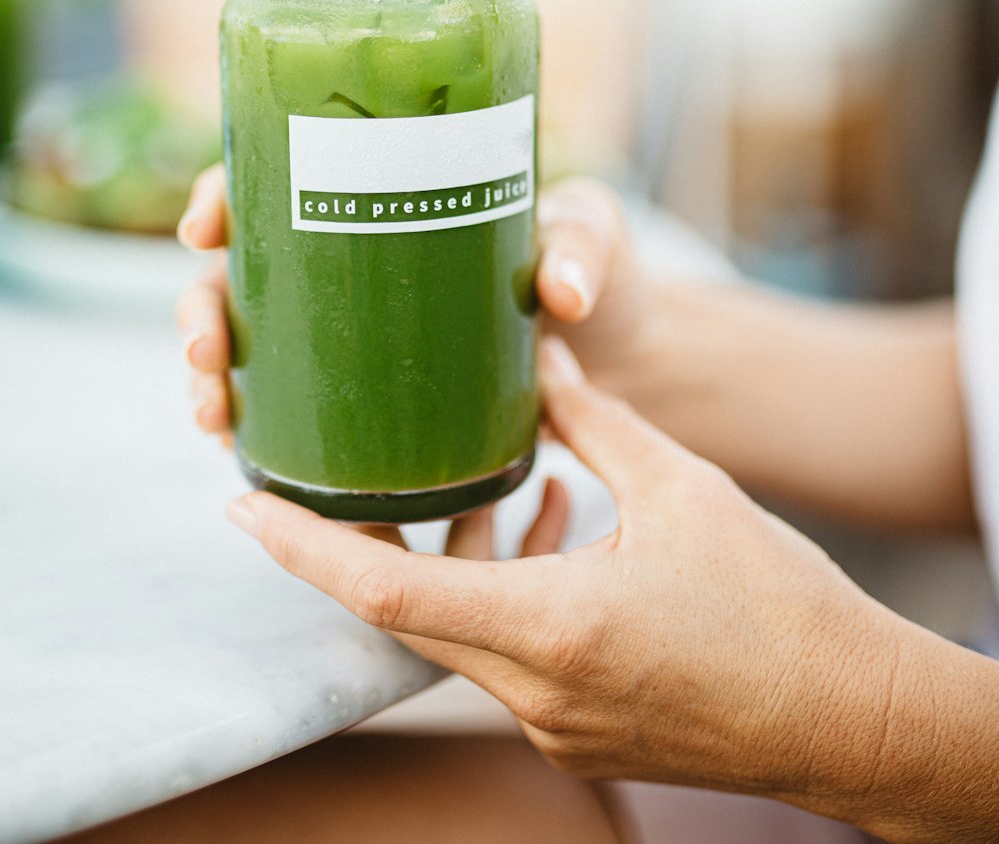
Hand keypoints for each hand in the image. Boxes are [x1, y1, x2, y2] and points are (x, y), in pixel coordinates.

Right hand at [175, 168, 652, 438]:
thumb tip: (562, 294)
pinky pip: (291, 411)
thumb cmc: (601, 271)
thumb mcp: (591, 237)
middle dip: (202, 308)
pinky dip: (255, 430)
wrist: (629, 353)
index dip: (226, 193)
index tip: (205, 224)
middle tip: (206, 348)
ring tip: (213, 414)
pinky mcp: (375, 399)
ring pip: (251, 346)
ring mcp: (358, 334)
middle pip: (244, 272)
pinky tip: (239, 455)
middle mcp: (355, 262)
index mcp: (387, 195)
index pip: (281, 177)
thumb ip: (581, 252)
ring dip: (212, 378)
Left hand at [224, 339, 897, 814]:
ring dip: (459, 560)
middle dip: (373, 542)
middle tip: (349, 474)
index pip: (388, 595)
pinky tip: (560, 524)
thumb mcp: (684, 489)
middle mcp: (537, 693)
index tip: (240, 508)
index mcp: (554, 630)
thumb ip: (598, 422)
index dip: (304, 549)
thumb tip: (544, 356)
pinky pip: (512, 657)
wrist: (849, 715)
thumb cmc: (777, 604)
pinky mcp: (581, 735)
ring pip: (464, 635)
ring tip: (498, 483)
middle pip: (411, 614)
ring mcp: (556, 727)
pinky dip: (510, 591)